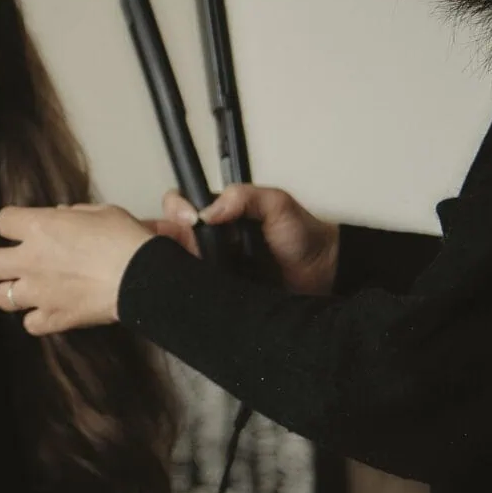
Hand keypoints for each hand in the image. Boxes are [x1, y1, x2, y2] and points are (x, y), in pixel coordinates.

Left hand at [0, 204, 154, 334]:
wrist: (143, 276)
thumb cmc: (124, 238)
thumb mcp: (100, 212)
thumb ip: (72, 214)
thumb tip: (60, 216)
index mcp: (38, 227)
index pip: (1, 221)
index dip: (11, 223)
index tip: (21, 227)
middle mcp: (29, 260)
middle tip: (9, 262)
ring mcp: (38, 293)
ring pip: (0, 297)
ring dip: (12, 292)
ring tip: (29, 289)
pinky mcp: (54, 318)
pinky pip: (29, 324)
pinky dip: (37, 319)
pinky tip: (49, 310)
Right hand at [158, 185, 338, 295]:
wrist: (325, 275)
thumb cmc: (304, 237)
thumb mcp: (277, 204)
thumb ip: (245, 197)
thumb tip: (209, 210)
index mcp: (218, 216)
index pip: (178, 206)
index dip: (175, 210)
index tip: (191, 219)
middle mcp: (209, 242)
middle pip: (167, 237)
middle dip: (166, 240)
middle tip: (189, 246)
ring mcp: (211, 270)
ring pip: (175, 268)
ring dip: (178, 267)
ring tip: (199, 268)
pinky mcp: (219, 295)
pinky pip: (195, 293)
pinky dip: (191, 292)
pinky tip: (200, 290)